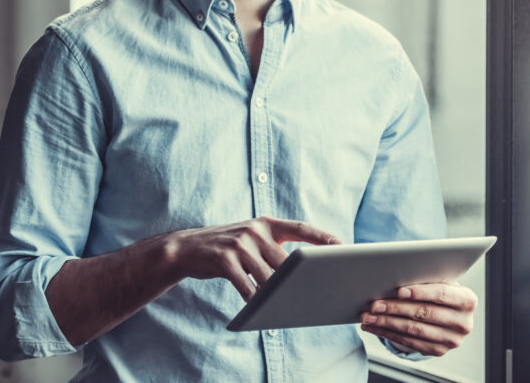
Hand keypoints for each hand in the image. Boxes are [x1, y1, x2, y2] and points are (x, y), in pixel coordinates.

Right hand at [167, 217, 339, 300]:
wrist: (188, 248)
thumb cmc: (228, 248)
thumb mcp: (250, 239)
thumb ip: (272, 249)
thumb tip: (297, 274)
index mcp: (266, 223)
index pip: (300, 227)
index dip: (322, 236)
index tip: (341, 245)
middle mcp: (255, 230)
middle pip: (286, 260)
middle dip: (299, 278)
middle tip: (315, 291)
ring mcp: (239, 244)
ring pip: (268, 275)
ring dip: (276, 293)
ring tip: (285, 304)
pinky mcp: (224, 259)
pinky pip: (246, 285)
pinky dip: (254, 298)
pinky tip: (258, 306)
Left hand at [360, 282, 477, 355]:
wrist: (452, 314)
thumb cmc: (441, 290)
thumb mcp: (442, 282)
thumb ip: (428, 279)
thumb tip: (396, 274)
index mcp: (467, 300)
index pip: (441, 295)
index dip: (420, 292)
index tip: (399, 290)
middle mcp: (463, 323)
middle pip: (424, 313)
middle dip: (395, 308)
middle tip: (374, 304)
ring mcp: (451, 340)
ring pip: (413, 330)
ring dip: (386, 323)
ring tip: (368, 316)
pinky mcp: (439, 350)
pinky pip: (409, 342)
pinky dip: (388, 334)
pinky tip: (375, 327)